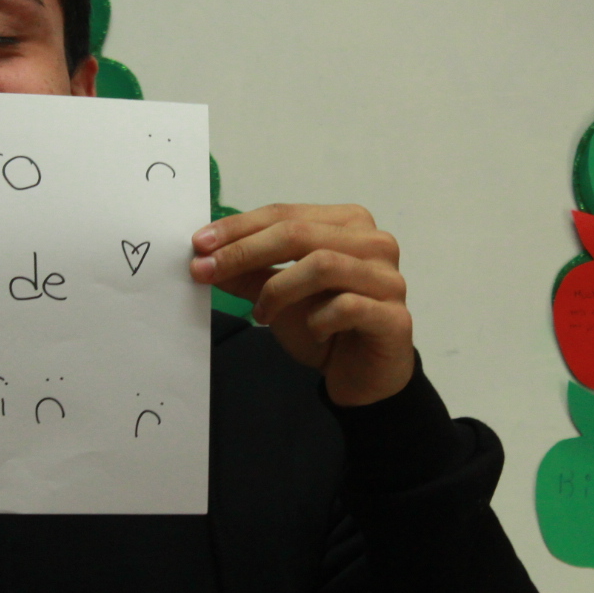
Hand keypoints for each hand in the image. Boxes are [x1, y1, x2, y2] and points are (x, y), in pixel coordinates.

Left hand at [190, 203, 413, 405]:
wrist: (364, 378)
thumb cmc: (326, 327)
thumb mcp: (277, 296)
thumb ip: (247, 273)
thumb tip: (203, 256)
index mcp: (347, 224)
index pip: (285, 214)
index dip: (239, 228)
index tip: (199, 244)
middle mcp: (374, 243)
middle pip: (299, 234)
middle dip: (246, 251)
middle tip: (207, 271)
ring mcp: (388, 278)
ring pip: (322, 265)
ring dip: (279, 290)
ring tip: (262, 315)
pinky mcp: (394, 317)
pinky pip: (347, 306)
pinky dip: (318, 319)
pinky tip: (314, 332)